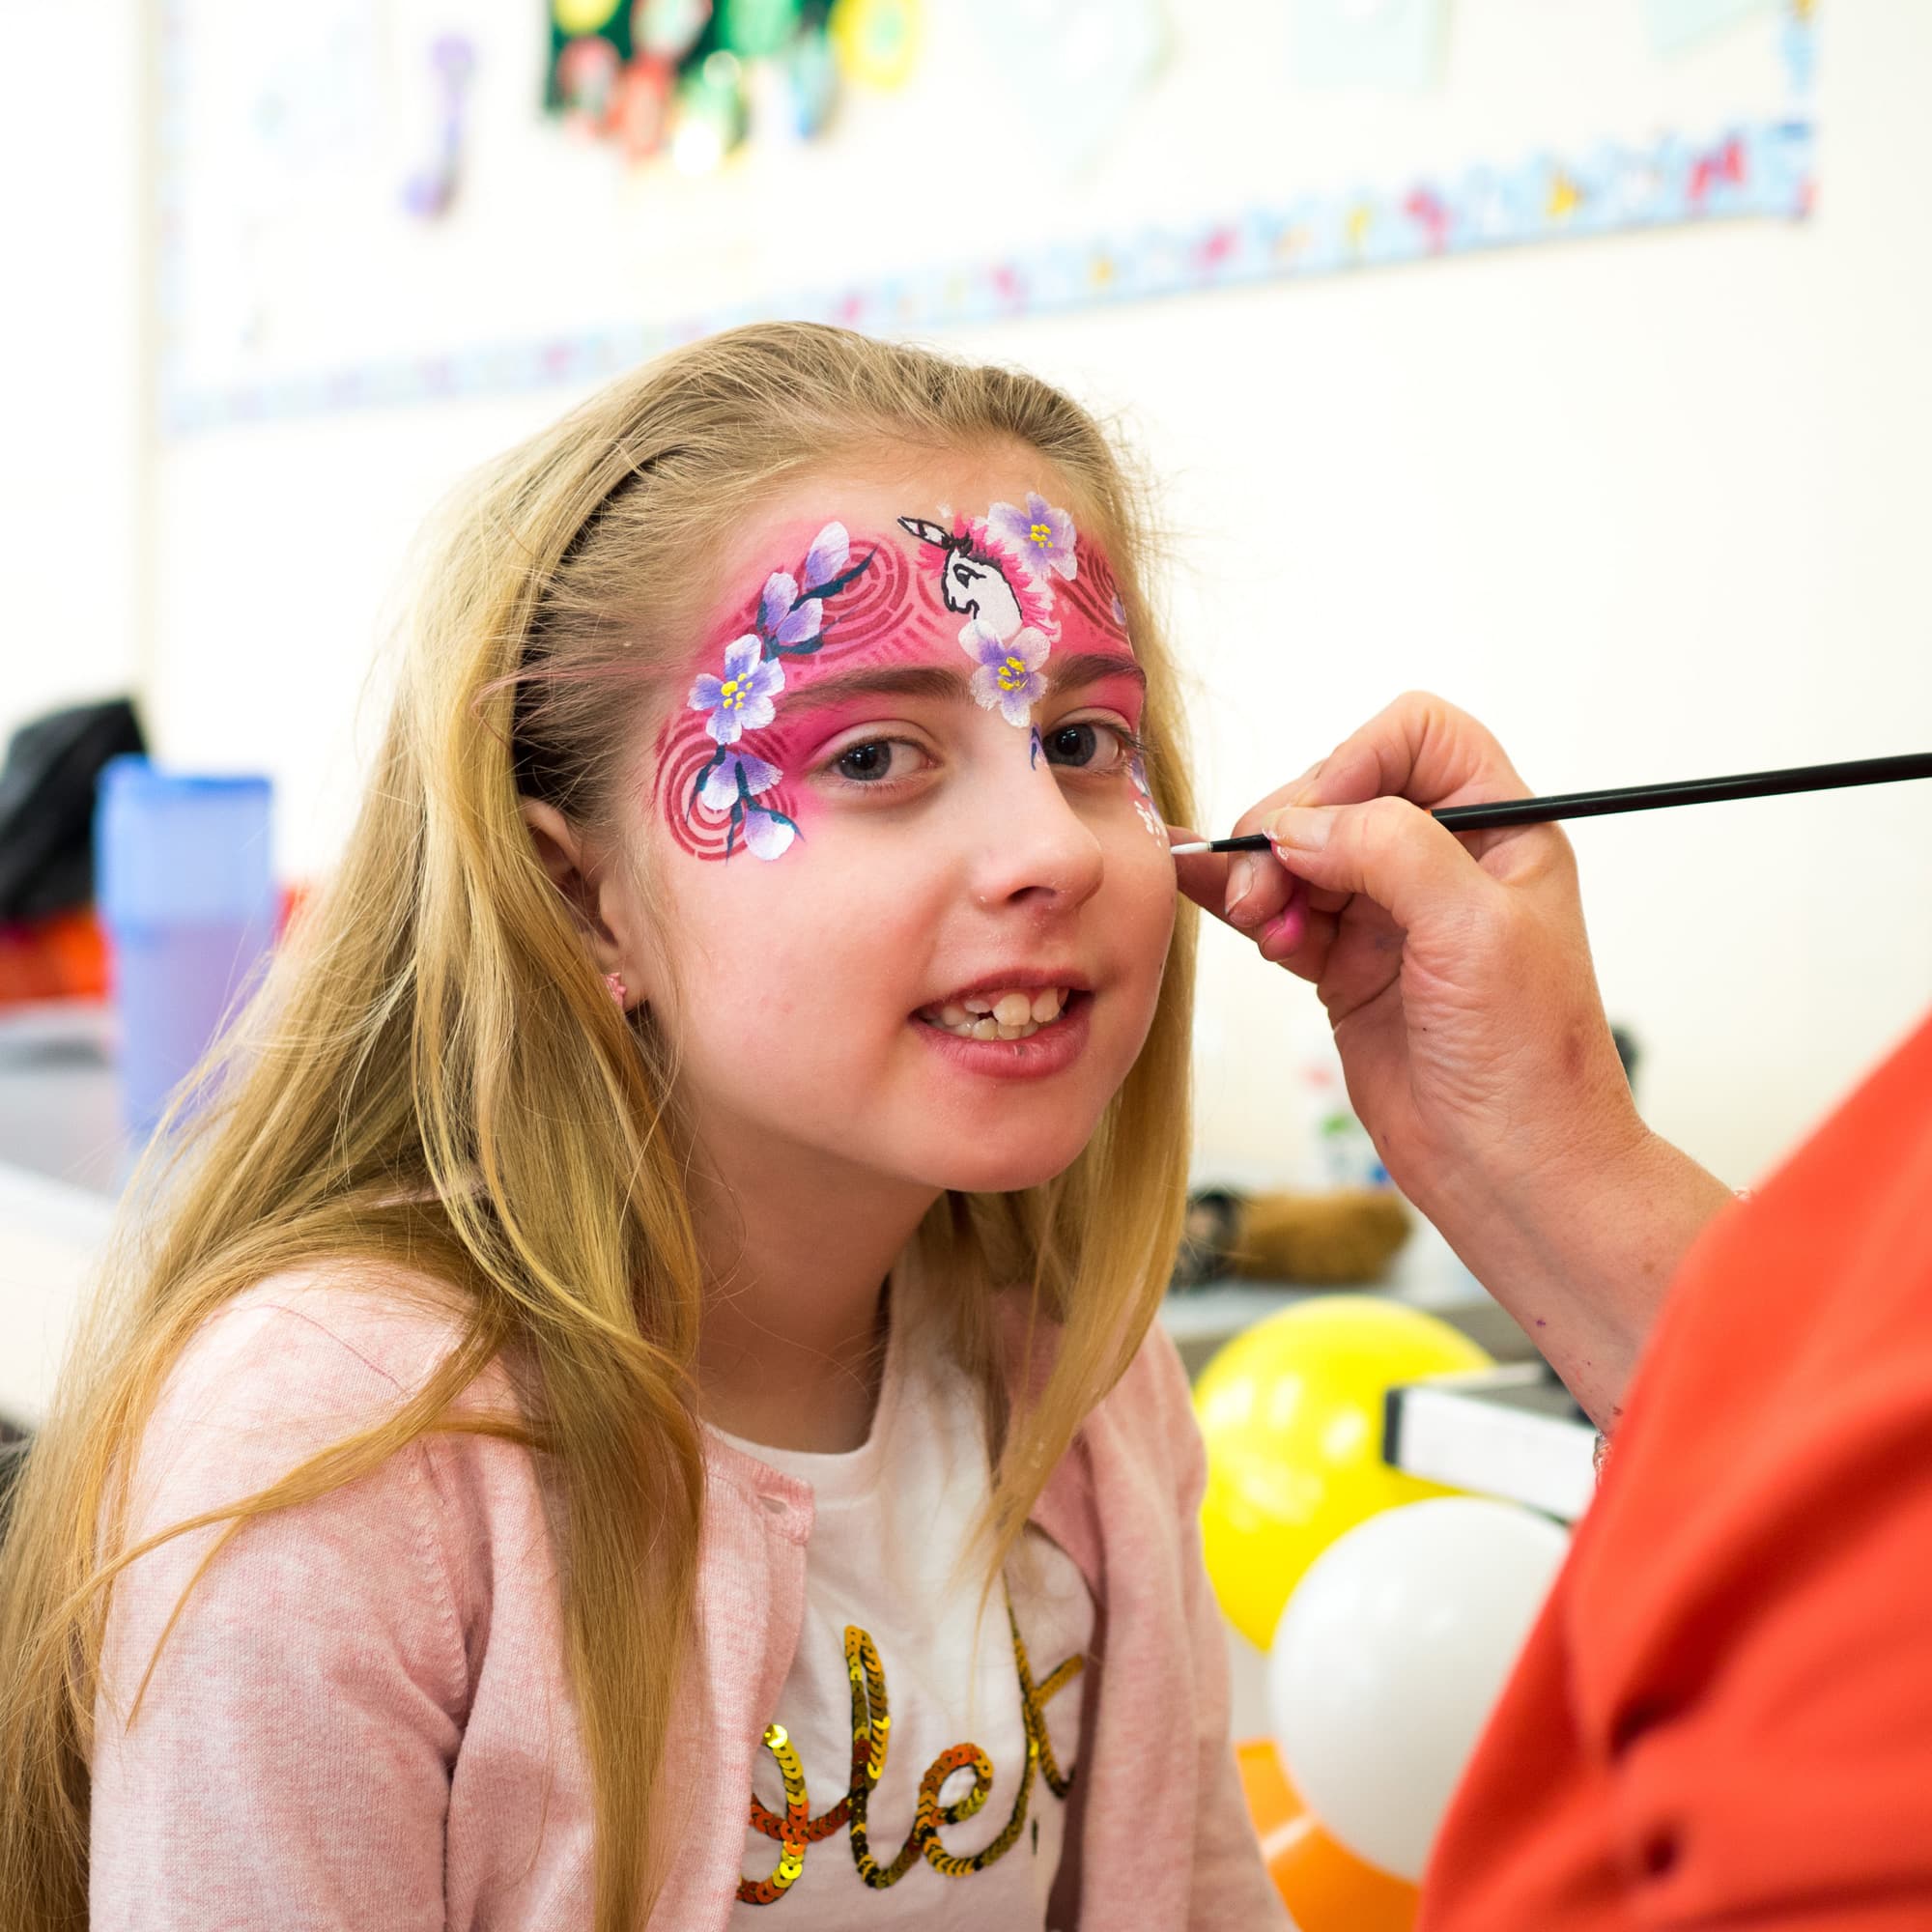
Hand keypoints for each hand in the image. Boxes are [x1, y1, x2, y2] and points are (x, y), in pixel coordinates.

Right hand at [1170, 691, 1729, 1424]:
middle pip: (1338, 790)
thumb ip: (1392, 852)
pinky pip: (1281, 911)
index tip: (1321, 822)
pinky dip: (1242, 905)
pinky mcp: (1346, 966)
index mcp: (1501, 831)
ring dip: (1264, 876)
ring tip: (1263, 926)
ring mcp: (1390, 915)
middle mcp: (1443, 863)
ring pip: (1300, 851)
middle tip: (1269, 892)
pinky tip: (1215, 904)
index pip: (1417, 737)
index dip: (1357, 761)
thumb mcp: (1476, 934)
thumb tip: (1302, 823)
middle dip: (1290, 828)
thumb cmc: (1534, 1066)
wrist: (1514, 1175)